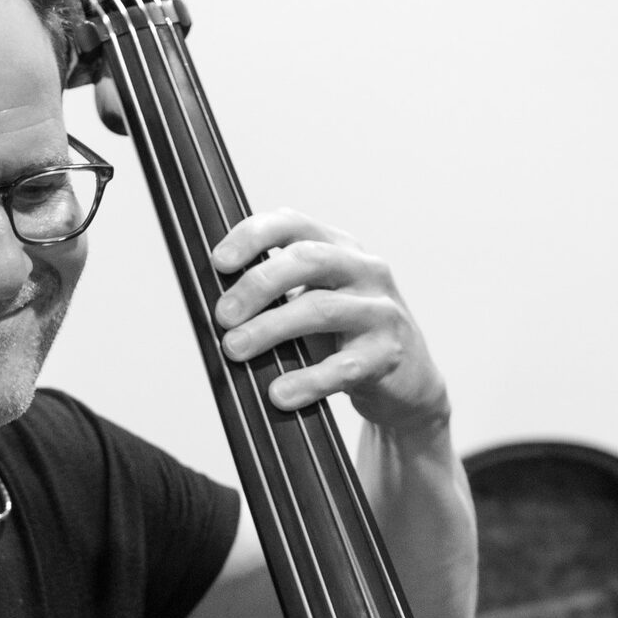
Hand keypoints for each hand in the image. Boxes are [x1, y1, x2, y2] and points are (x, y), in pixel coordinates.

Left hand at [211, 208, 449, 432]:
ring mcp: (381, 310)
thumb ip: (274, 295)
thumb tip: (210, 307)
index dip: (253, 235)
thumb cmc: (343, 338)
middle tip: (223, 316)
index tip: (219, 262)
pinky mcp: (389, 353)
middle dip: (258, 284)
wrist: (406, 382)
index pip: (293, 223)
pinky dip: (308, 380)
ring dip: (270, 328)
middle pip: (308, 260)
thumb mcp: (311, 303)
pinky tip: (279, 394)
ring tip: (234, 350)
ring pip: (322, 308)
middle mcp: (364, 269)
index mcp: (338, 247)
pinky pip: (345, 365)